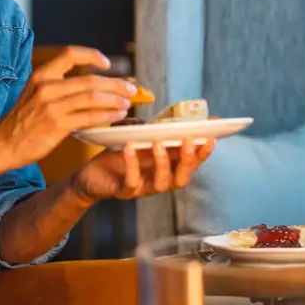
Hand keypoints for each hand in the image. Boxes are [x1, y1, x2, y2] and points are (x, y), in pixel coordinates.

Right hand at [0, 46, 139, 167]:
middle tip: (132, 87)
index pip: (70, 54)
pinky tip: (118, 115)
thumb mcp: (34, 94)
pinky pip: (89, 117)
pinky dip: (108, 115)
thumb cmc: (22, 121)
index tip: (107, 64)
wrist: (3, 144)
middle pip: (90, 79)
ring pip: (93, 97)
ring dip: (115, 99)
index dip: (92, 55)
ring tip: (128, 102)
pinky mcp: (56, 124)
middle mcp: (46, 87)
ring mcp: (51, 106)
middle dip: (116, 83)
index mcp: (41, 75)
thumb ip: (59, 87)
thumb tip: (92, 86)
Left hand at [71, 140, 215, 203]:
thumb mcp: (141, 139)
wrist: (92, 175)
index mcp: (168, 167)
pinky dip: (133, 165)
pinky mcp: (124, 191)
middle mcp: (160, 181)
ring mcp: (143, 188)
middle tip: (188, 140)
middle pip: (182, 177)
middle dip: (188, 159)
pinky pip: (132, 182)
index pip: (192, 162)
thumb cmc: (121, 154)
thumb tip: (176, 113)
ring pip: (162, 183)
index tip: (212, 136)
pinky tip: (130, 148)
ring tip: (158, 143)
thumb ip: (157, 130)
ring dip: (163, 163)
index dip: (204, 152)